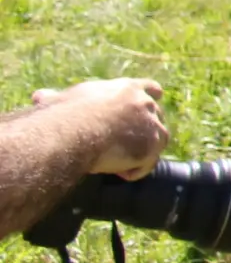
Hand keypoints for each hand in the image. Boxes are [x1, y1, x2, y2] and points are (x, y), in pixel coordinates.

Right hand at [30, 79, 166, 179]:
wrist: (72, 130)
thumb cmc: (63, 115)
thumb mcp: (62, 100)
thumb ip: (57, 98)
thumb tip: (39, 97)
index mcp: (126, 88)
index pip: (150, 88)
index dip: (152, 96)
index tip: (156, 100)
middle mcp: (144, 103)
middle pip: (157, 117)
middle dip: (147, 130)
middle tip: (128, 145)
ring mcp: (150, 124)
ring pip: (158, 140)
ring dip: (144, 152)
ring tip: (121, 163)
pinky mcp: (150, 146)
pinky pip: (149, 162)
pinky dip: (136, 170)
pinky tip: (120, 174)